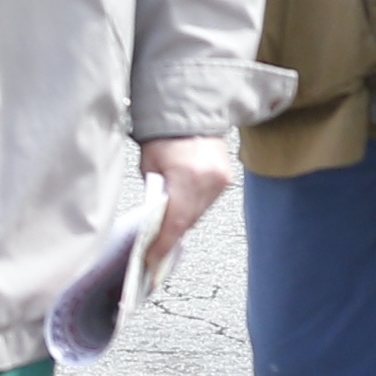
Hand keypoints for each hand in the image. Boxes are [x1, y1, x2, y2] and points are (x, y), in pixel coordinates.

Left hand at [136, 135, 235, 286]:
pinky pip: (207, 202)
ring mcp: (222, 179)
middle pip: (188, 222)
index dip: (161, 248)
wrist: (190, 110)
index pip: (174, 224)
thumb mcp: (150, 167)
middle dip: (170, 238)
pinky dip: (193, 209)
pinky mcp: (226, 177)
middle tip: (154, 254)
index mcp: (188, 177)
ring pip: (199, 214)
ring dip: (183, 223)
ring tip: (166, 234)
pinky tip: (182, 212)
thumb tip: (154, 223)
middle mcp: (210, 180)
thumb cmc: (164, 135)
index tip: (151, 265)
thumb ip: (155, 196)